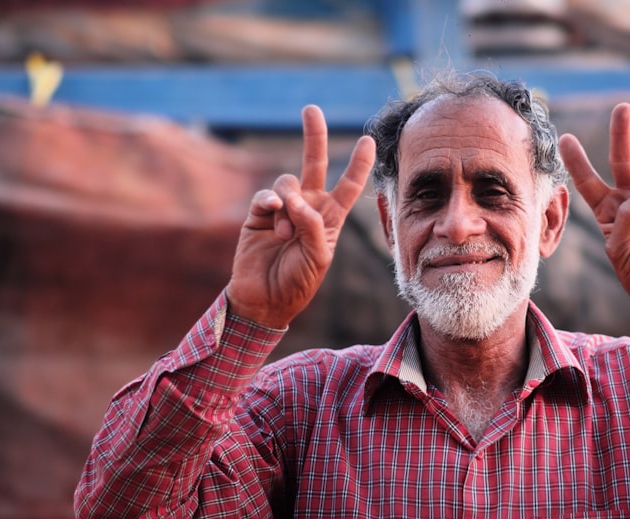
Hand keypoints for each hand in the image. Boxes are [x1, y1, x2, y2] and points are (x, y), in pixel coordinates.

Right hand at [225, 105, 375, 328]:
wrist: (265, 299)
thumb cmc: (297, 282)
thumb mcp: (317, 257)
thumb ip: (312, 227)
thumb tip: (296, 199)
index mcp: (330, 219)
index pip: (349, 185)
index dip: (359, 163)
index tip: (369, 140)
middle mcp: (308, 208)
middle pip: (315, 165)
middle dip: (314, 137)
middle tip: (311, 109)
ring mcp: (283, 209)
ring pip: (288, 183)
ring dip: (289, 204)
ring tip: (286, 233)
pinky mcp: (259, 215)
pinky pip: (266, 195)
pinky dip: (270, 201)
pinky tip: (273, 213)